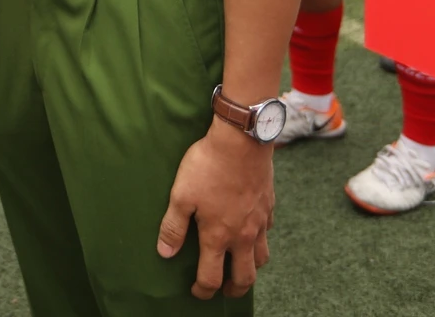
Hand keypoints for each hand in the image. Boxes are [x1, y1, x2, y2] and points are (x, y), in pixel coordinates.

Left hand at [157, 117, 273, 299]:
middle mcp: (243, 236)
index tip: (197, 292)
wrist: (241, 141)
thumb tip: (165, 254)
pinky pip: (268, 234)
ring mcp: (259, 222)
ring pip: (262, 259)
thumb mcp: (181, 195)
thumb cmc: (207, 166)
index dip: (202, 290)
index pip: (211, 277)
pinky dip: (260, 241)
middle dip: (233, 290)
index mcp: (218, 236)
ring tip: (240, 267)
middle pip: (244, 278)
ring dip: (251, 269)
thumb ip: (173, 228)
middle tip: (224, 290)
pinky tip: (252, 233)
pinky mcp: (269, 207)